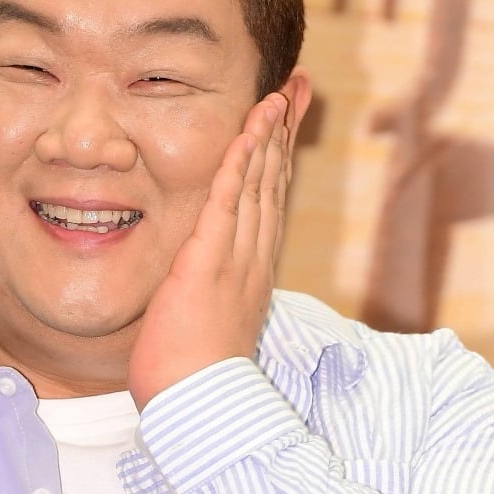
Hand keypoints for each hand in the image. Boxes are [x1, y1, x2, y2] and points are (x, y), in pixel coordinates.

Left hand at [127, 92, 294, 408]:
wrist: (197, 405)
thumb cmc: (194, 375)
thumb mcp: (207, 323)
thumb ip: (209, 292)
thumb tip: (197, 281)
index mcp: (251, 270)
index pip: (267, 202)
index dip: (277, 157)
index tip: (285, 121)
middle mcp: (253, 258)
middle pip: (273, 182)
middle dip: (285, 131)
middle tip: (300, 87)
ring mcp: (236, 258)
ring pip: (257, 183)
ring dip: (269, 134)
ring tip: (282, 92)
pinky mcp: (209, 261)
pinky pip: (227, 201)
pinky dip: (238, 162)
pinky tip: (248, 131)